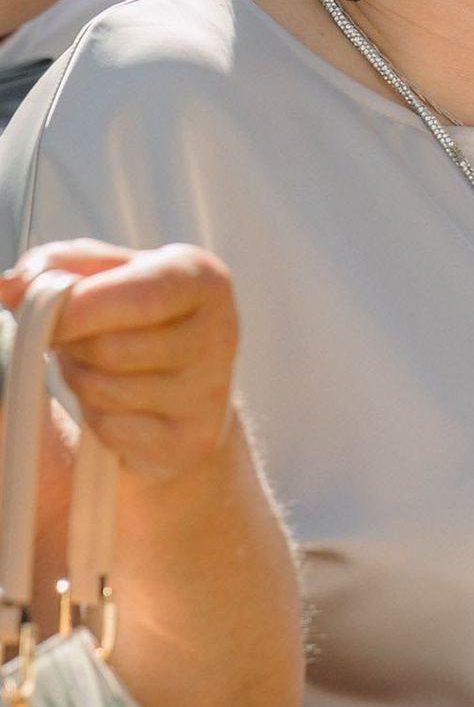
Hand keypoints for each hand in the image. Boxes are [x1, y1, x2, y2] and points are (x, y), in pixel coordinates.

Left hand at [4, 237, 239, 484]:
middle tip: (71, 340)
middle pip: (113, 347)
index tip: (39, 309)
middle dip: (73, 346)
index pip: (140, 297)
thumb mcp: (101, 275)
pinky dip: (98, 417)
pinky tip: (118, 403)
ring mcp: (211, 392)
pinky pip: (114, 429)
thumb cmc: (133, 318)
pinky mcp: (194, 439)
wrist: (182, 385)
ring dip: (82, 380)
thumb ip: (54, 266)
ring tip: (98, 367)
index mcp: (201, 278)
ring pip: (107, 390)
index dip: (80, 308)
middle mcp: (220, 332)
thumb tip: (9, 287)